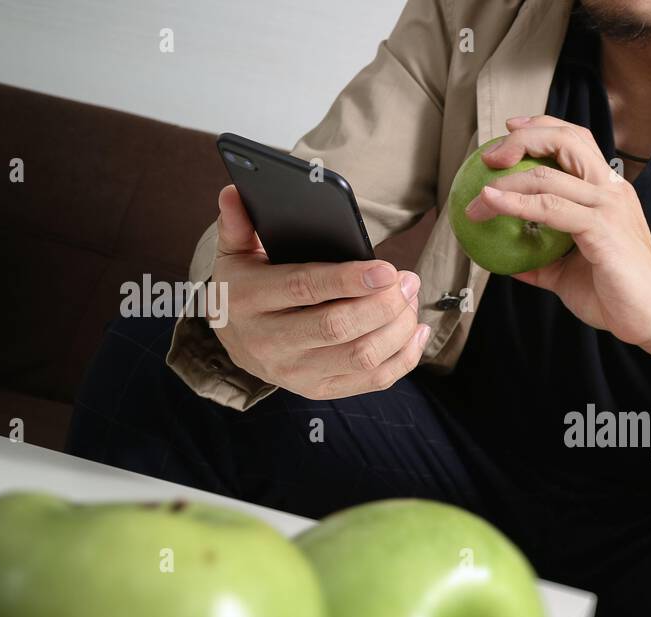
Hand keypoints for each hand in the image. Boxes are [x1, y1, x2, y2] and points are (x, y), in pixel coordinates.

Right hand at [207, 185, 429, 399]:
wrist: (237, 342)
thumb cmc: (246, 287)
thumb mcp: (235, 253)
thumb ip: (238, 223)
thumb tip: (234, 192)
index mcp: (248, 300)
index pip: (304, 289)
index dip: (349, 280)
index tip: (387, 268)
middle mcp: (270, 343)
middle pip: (338, 328)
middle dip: (383, 304)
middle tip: (408, 280)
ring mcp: (296, 373)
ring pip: (362, 357)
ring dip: (398, 328)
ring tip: (410, 298)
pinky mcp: (320, 390)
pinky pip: (373, 381)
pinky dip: (404, 358)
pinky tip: (416, 330)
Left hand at [464, 115, 650, 351]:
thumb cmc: (617, 297)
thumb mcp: (569, 274)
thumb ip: (542, 261)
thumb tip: (509, 262)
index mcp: (609, 192)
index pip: (576, 140)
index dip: (541, 127)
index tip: (509, 133)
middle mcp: (611, 190)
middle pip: (566, 139)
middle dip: (522, 139)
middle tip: (489, 157)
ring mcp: (608, 207)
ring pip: (550, 174)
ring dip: (505, 181)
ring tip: (478, 197)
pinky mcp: (602, 228)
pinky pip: (549, 208)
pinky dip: (515, 203)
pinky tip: (493, 204)